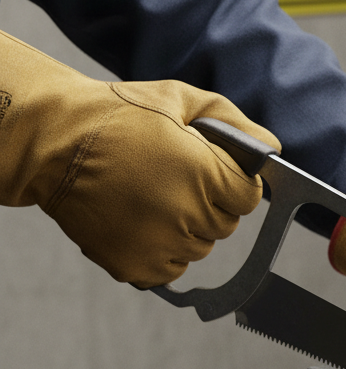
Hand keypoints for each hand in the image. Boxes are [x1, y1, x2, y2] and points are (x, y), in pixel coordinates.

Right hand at [0, 30, 279, 286]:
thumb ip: (233, 123)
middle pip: (226, 224)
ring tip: (151, 197)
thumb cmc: (116, 116)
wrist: (51, 143)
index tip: (210, 172)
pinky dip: (162, 251)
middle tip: (174, 180)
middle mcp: (186, 214)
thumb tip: (272, 148)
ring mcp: (161, 244)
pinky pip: (172, 269)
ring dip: (186, 228)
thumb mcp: (180, 100)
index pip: (248, 197)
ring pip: (200, 248)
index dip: (232, 183)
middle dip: (209, 203)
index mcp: (203, 174)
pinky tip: (140, 221)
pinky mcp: (137, 266)